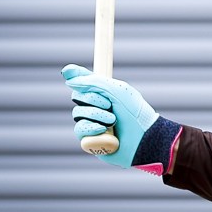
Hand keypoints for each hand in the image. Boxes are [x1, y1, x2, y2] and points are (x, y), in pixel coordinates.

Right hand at [62, 64, 181, 174]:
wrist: (144, 138)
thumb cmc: (134, 112)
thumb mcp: (116, 90)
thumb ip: (92, 81)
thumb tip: (68, 76)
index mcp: (104, 93)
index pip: (84, 81)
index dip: (75, 76)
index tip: (67, 71)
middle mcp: (96, 107)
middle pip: (77, 96)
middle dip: (92, 99)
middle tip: (109, 104)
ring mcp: (92, 123)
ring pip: (77, 114)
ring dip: (96, 115)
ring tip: (112, 121)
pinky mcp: (90, 140)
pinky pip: (80, 131)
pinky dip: (93, 130)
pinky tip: (106, 133)